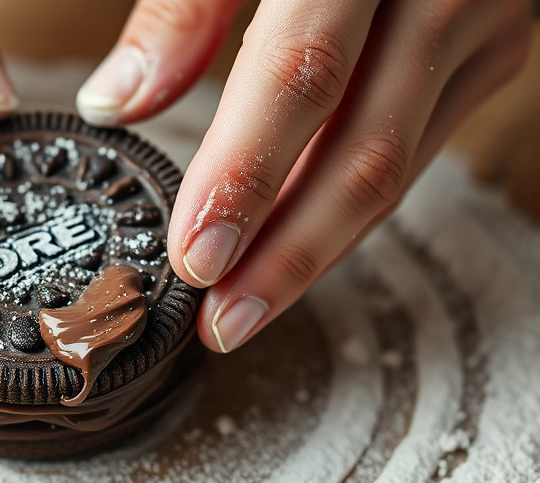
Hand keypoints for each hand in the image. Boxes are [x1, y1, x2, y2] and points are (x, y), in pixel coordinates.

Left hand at [77, 0, 530, 352]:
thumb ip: (184, 6)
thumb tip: (117, 100)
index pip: (300, 77)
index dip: (245, 176)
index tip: (192, 258)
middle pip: (364, 150)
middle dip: (288, 252)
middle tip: (224, 322)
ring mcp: (485, 18)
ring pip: (400, 165)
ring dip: (322, 245)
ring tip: (252, 304)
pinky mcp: (494, 46)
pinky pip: (420, 144)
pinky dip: (355, 199)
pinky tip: (303, 240)